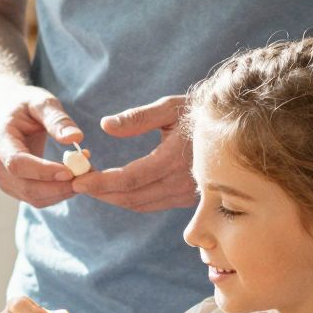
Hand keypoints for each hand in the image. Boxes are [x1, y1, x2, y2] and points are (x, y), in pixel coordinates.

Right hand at [0, 85, 84, 208]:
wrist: (9, 113)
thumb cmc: (25, 105)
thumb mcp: (41, 102)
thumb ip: (57, 119)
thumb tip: (75, 139)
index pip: (17, 163)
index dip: (43, 171)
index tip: (70, 172)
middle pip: (26, 187)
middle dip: (58, 187)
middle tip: (87, 177)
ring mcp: (3, 179)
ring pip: (33, 198)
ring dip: (62, 192)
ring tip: (84, 175)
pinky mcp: (14, 187)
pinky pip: (37, 198)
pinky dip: (58, 193)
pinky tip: (74, 179)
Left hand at [79, 96, 194, 212]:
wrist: (234, 126)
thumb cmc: (197, 111)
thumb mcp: (168, 107)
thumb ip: (136, 118)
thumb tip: (105, 126)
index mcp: (174, 158)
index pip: (130, 179)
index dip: (102, 182)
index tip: (79, 181)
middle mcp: (182, 182)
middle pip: (132, 197)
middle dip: (102, 192)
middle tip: (77, 184)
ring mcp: (187, 194)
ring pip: (141, 204)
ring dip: (114, 198)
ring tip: (91, 186)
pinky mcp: (189, 198)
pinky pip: (153, 204)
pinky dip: (131, 199)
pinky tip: (115, 188)